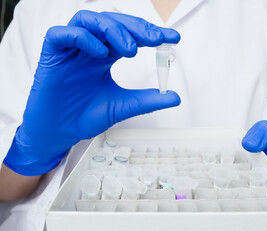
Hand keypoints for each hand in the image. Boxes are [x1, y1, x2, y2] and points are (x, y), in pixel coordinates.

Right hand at [3, 11, 180, 175]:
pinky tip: (99, 53)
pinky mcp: (52, 55)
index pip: (129, 36)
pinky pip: (63, 34)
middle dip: (136, 27)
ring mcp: (70, 50)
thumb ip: (146, 100)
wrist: (59, 134)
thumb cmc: (84, 117)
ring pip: (88, 20)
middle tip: (155, 39)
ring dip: (112, 29)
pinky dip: (83, 38)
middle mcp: (89, 49)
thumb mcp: (122, 107)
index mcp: (105, 57)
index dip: (150, 33)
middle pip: (112, 22)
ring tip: (129, 49)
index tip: (172, 38)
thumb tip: (174, 97)